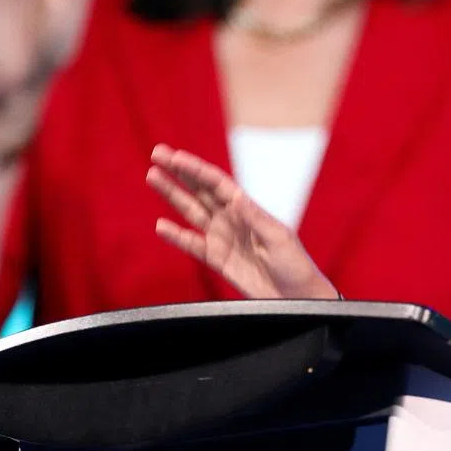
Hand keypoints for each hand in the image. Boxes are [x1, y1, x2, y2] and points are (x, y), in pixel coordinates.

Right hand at [146, 144, 339, 300]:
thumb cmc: (295, 264)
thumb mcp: (279, 238)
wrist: (297, 296)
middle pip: (200, 190)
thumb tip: (236, 198)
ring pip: (191, 211)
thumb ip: (255, 219)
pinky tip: (161, 225)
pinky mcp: (217, 259)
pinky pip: (192, 244)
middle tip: (157, 154)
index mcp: (247, 208)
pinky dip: (176, 236)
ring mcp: (222, 237)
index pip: (217, 183)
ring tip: (152, 176)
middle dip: (179, 172)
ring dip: (172, 195)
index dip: (195, 169)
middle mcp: (231, 218)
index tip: (175, 157)